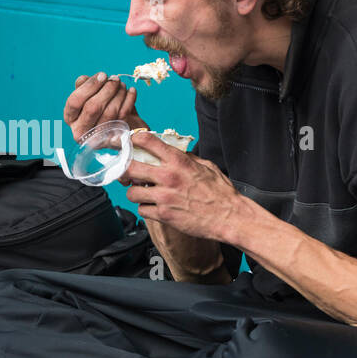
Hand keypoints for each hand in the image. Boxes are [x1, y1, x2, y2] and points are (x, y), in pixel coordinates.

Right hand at [64, 72, 147, 141]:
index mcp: (70, 118)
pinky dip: (129, 101)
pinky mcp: (114, 139)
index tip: (103, 75)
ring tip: (122, 85)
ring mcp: (97, 138)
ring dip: (119, 94)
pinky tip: (132, 91)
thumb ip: (85, 85)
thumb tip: (86, 79)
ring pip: (109, 112)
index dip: (89, 86)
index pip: (74, 101)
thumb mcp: (90, 94)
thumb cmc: (101, 106)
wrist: (122, 127)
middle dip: (107, 90)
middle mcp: (80, 131)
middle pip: (92, 108)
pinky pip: (122, 117)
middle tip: (115, 79)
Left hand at [123, 131, 241, 242]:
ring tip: (143, 193)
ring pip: (131, 192)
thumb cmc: (221, 192)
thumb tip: (175, 152)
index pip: (148, 142)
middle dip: (127, 169)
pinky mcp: (163, 215)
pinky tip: (153, 207)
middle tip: (129, 172)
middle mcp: (168, 177)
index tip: (132, 142)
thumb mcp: (207, 166)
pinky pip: (141, 210)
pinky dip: (145, 209)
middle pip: (131, 168)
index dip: (135, 140)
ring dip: (135, 192)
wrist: (229, 217)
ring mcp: (164, 197)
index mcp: (179, 162)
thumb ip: (187, 158)